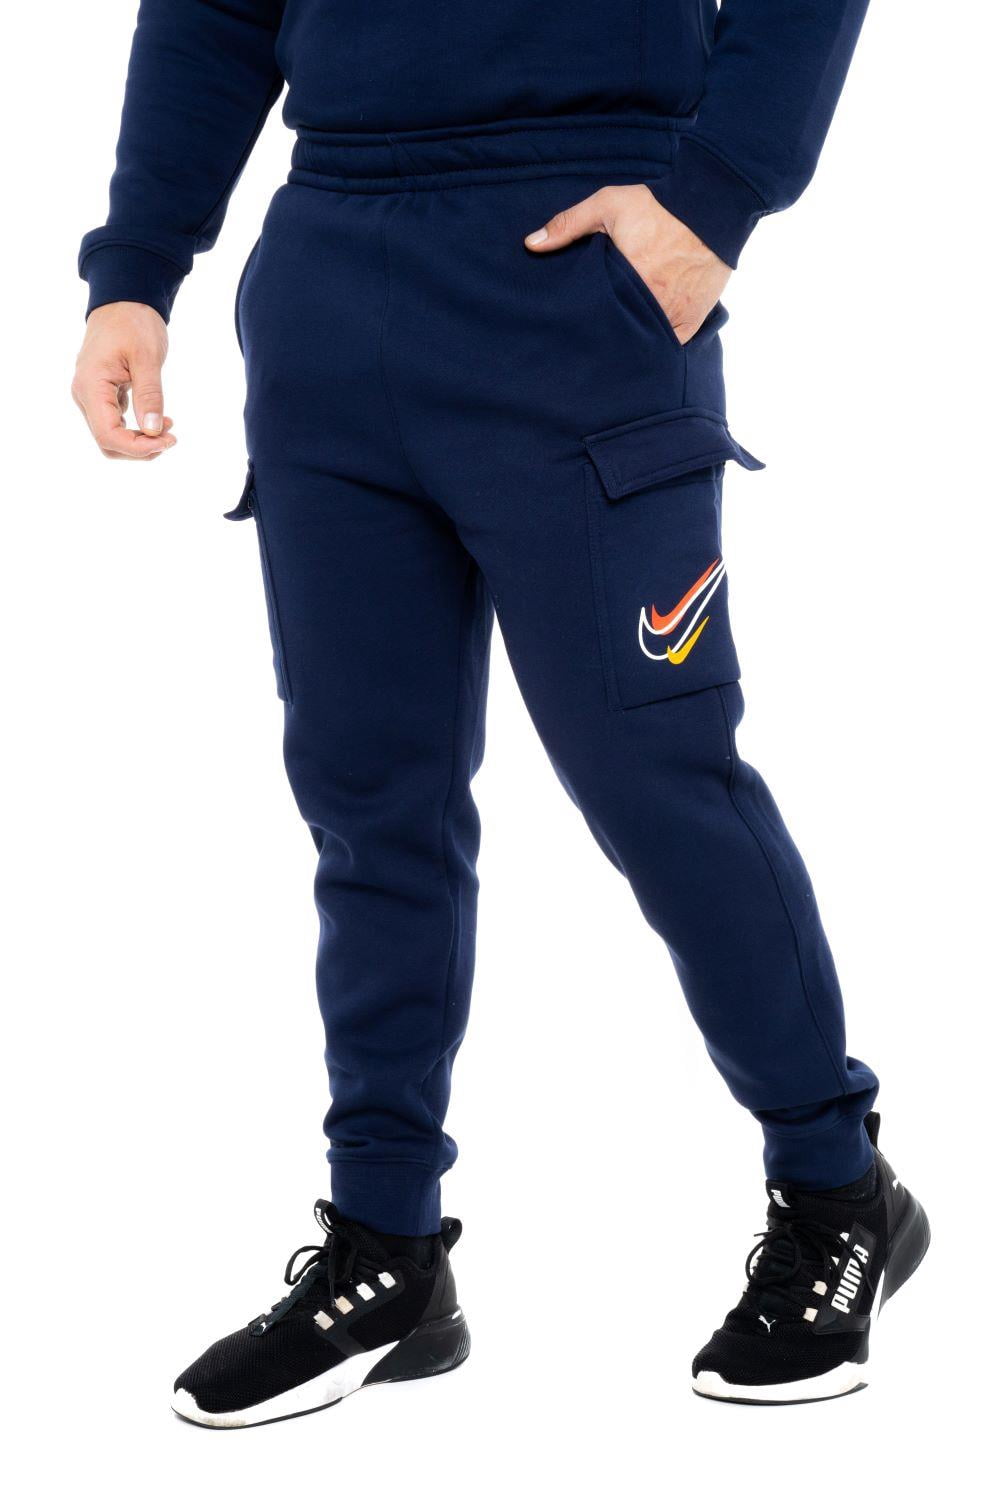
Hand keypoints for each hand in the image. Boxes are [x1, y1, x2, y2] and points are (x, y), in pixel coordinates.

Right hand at [72, 302, 175, 459]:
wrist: (124, 300)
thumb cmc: (133, 322)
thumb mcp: (147, 357)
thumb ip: (149, 395)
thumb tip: (153, 430)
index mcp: (91, 386)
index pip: (108, 436)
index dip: (138, 447)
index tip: (168, 440)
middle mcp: (85, 395)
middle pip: (108, 443)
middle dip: (140, 449)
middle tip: (171, 436)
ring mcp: (92, 397)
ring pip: (112, 437)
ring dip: (140, 441)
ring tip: (168, 427)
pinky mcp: (103, 395)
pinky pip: (116, 424)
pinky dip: (138, 429)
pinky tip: (159, 419)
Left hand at [525, 184, 730, 345]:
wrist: (712, 207)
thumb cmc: (658, 207)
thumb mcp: (608, 205)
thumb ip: (568, 224)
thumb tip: (530, 244)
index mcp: (627, 281)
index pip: (597, 314)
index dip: (586, 320)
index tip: (576, 322)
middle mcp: (652, 306)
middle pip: (621, 332)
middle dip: (607, 334)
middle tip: (592, 336)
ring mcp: (673, 317)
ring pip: (645, 342)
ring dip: (632, 340)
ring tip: (616, 343)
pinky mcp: (692, 320)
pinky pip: (671, 344)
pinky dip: (659, 343)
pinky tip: (645, 342)